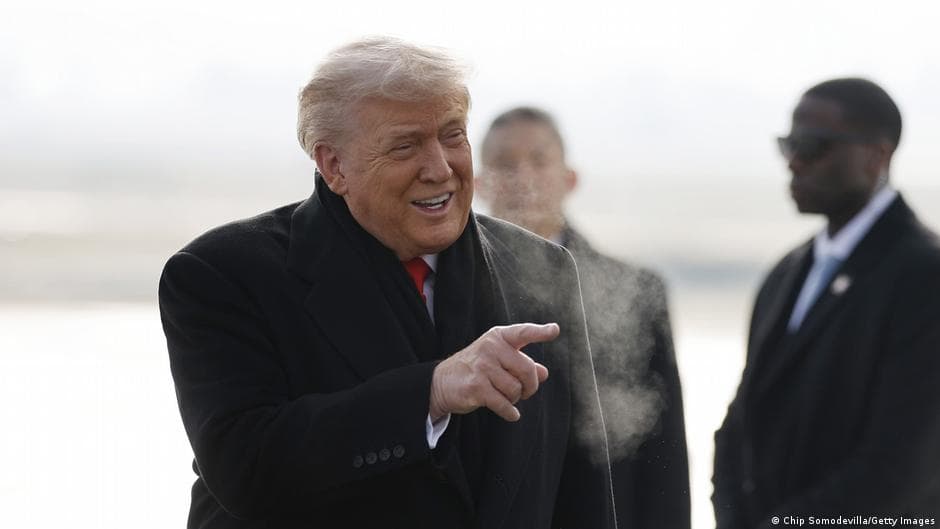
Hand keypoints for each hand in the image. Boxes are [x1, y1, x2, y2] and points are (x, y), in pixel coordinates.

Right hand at [429, 323, 556, 421]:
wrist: (441, 383)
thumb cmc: (475, 369)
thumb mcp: (497, 360)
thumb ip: (521, 364)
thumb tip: (544, 373)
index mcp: (498, 337)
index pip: (523, 332)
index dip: (540, 332)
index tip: (555, 330)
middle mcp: (490, 348)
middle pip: (527, 370)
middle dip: (530, 386)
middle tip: (525, 392)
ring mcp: (482, 366)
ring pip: (516, 389)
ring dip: (515, 399)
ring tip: (506, 398)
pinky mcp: (476, 387)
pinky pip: (504, 404)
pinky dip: (510, 412)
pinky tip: (511, 414)